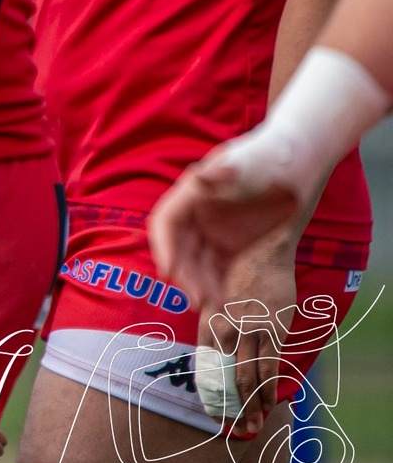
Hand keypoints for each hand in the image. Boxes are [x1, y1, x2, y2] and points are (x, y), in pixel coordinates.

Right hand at [151, 150, 303, 313]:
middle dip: (186, 275)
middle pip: (180, 249)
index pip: (166, 223)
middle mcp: (196, 213)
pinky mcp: (231, 243)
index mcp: (192, 192)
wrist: (298, 160)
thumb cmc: (270, 156)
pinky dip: (218, 285)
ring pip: (198, 263)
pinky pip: (218, 268)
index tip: (169, 272)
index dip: (164, 248)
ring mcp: (213, 229)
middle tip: (199, 300)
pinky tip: (224, 302)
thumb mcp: (246, 161)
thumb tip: (199, 177)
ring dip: (201, 285)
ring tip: (215, 306)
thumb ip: (223, 170)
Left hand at [196, 234, 299, 438]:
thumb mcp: (215, 299)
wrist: (262, 249)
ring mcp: (251, 330)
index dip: (211, 394)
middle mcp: (226, 328)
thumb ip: (213, 325)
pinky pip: (270, 366)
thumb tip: (211, 353)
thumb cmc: (238, 273)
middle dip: (231, 406)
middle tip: (235, 427)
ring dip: (252, 404)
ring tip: (252, 425)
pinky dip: (269, 389)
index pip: (207, 367)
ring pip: (249, 376)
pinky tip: (270, 405)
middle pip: (227, 378)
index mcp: (209, 321)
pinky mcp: (274, 329)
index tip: (214, 414)